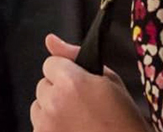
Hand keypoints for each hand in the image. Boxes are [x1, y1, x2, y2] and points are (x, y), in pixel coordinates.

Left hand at [30, 34, 149, 131]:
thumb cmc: (125, 120)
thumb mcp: (110, 81)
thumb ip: (75, 56)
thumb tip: (49, 39)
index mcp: (71, 82)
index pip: (50, 63)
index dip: (67, 73)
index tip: (81, 85)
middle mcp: (54, 102)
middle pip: (43, 86)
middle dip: (58, 92)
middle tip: (83, 107)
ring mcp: (46, 126)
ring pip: (38, 107)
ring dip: (52, 111)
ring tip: (79, 122)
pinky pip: (39, 127)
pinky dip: (51, 130)